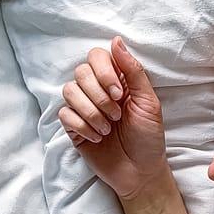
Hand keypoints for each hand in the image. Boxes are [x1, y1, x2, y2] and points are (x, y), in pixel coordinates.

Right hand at [59, 36, 167, 199]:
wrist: (141, 172)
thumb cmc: (148, 138)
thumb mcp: (149, 103)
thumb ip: (133, 71)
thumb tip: (116, 40)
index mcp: (117, 80)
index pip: (96, 56)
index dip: (104, 71)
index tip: (119, 93)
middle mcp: (97, 90)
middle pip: (81, 72)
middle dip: (99, 95)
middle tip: (116, 115)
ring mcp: (84, 108)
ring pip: (69, 91)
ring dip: (91, 112)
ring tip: (108, 129)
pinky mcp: (74, 127)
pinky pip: (65, 114)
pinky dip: (82, 126)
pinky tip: (97, 138)